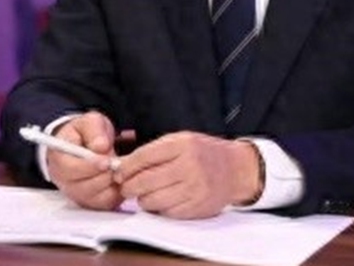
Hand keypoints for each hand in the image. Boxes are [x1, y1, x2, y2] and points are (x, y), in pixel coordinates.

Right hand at [46, 112, 122, 210]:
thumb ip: (94, 129)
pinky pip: (110, 202)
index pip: (71, 170)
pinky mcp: (93, 203)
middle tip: (116, 159)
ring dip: (113, 180)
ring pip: (101, 196)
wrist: (81, 144)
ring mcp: (79, 195)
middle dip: (106, 172)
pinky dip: (118, 190)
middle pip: (88, 186)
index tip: (107, 160)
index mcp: (59, 160)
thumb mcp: (88, 122)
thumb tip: (101, 146)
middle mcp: (65, 182)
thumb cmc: (82, 134)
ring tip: (115, 165)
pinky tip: (116, 176)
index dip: (91, 166)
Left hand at [114, 131, 260, 218]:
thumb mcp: (179, 141)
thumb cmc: (201, 153)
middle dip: (129, 186)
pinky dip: (159, 209)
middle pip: (146, 181)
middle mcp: (189, 166)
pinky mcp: (198, 207)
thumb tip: (122, 166)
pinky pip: (168, 213)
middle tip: (125, 187)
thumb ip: (153, 151)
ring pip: (154, 200)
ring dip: (142, 200)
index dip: (126, 167)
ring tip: (143, 194)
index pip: (143, 157)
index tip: (118, 173)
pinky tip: (160, 202)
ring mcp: (195, 189)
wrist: (235, 169)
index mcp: (182, 145)